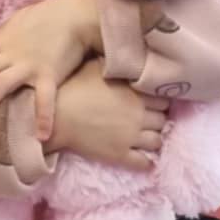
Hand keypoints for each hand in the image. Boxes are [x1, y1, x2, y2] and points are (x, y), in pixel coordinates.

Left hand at [0, 0, 101, 140]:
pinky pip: (44, 99)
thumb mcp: (19, 24)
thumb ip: (6, 39)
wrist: (74, 13)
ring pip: (0, 85)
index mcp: (2, 44)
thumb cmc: (48, 16)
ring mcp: (28, 66)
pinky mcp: (49, 73)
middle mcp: (9, 56)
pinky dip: (43, 117)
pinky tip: (41, 136)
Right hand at [49, 59, 167, 168]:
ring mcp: (130, 137)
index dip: (158, 100)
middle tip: (149, 118)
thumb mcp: (97, 67)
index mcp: (136, 94)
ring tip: (147, 137)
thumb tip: (125, 57)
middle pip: (162, 120)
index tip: (152, 102)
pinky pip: (143, 163)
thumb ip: (117, 64)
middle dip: (158, 119)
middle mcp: (138, 116)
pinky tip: (147, 160)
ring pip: (157, 141)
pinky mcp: (119, 154)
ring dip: (154, 139)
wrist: (57, 116)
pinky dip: (147, 162)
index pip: (163, 99)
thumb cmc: (74, 88)